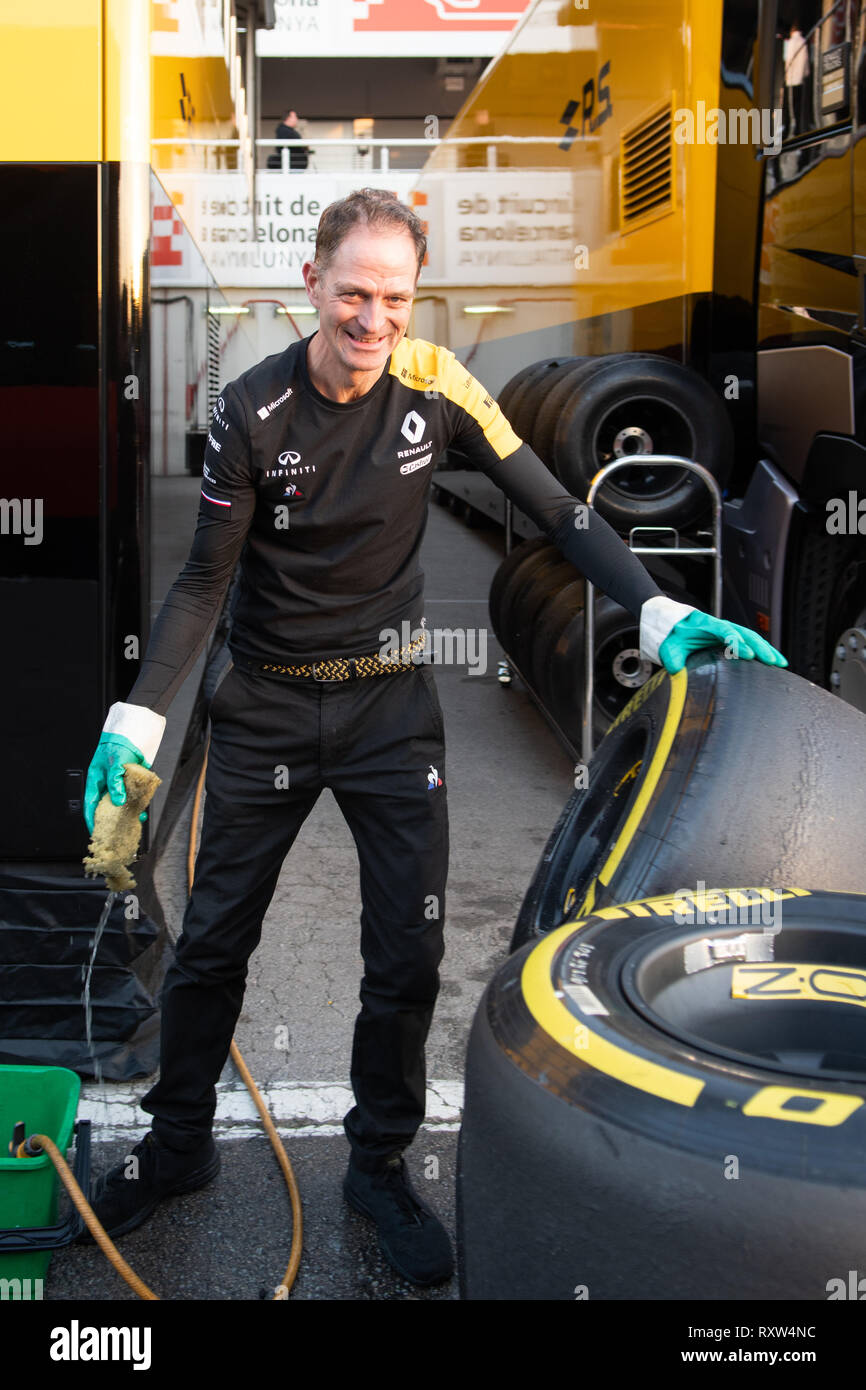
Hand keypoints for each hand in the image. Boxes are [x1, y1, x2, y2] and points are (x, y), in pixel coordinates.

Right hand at [84, 734, 150, 833]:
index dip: (92, 818)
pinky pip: (133, 797)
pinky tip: (142, 810)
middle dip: (112, 819)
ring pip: (121, 803)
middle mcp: (107, 784)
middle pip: (107, 806)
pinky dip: (137, 804)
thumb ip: (115, 783)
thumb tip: (119, 801)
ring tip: (134, 821)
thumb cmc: (117, 745)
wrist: (134, 734)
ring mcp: (119, 783)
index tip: (96, 830)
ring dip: (127, 812)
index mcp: (96, 780)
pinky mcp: (131, 782)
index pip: (91, 804)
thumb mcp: (114, 764)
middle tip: (118, 830)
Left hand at [658, 609, 787, 674]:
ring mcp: (728, 632)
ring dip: (766, 650)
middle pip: (745, 634)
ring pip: (752, 638)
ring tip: (780, 663)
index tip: (748, 655)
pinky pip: (751, 643)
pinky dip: (764, 651)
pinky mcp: (733, 639)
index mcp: (706, 625)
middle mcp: (721, 627)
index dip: (738, 643)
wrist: (674, 628)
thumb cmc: (674, 639)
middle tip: (772, 661)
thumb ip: (673, 660)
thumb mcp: (670, 649)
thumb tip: (676, 672)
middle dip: (760, 648)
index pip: (725, 632)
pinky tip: (775, 661)